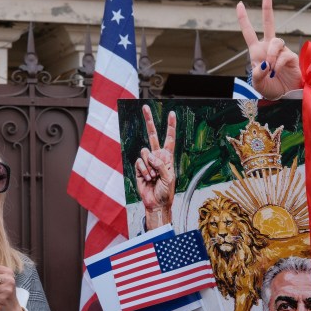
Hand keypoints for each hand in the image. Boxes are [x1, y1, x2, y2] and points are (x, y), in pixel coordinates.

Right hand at [135, 104, 175, 229]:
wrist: (155, 203)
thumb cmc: (165, 192)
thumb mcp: (169, 178)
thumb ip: (161, 165)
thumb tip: (151, 156)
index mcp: (168, 157)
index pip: (169, 138)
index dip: (170, 126)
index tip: (171, 113)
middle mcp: (157, 156)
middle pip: (152, 135)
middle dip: (148, 121)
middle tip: (144, 107)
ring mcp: (147, 161)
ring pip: (145, 152)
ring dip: (149, 166)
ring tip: (153, 177)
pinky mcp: (139, 167)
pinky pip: (139, 162)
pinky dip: (143, 170)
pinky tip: (147, 178)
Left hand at [236, 0, 300, 99]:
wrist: (286, 96)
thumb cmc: (270, 88)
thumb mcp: (257, 84)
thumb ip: (257, 74)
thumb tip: (265, 63)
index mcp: (257, 51)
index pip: (249, 32)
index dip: (244, 19)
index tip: (240, 4)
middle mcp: (269, 48)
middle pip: (269, 24)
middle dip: (267, 8)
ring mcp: (281, 51)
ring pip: (276, 42)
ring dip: (271, 56)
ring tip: (270, 69)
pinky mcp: (292, 57)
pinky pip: (284, 55)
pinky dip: (278, 64)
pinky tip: (276, 71)